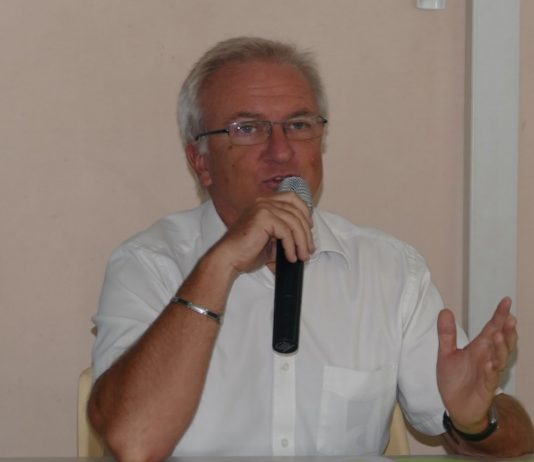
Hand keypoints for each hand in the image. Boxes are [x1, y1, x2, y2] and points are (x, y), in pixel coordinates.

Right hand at [212, 192, 314, 275]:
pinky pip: (286, 232)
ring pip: (294, 222)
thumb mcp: (271, 239)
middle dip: (306, 232)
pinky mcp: (263, 218)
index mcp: (264, 203)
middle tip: (309, 249)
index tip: (309, 228)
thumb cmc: (245, 251)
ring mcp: (263, 208)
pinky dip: (291, 246)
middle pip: (296, 210)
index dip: (305, 212)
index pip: (292, 198)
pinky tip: (290, 257)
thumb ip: (285, 234)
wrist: (228, 258)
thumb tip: (305, 239)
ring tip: (302, 256)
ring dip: (302, 242)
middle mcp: (263, 201)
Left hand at [437, 297, 517, 432]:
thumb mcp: (446, 353)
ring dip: (500, 348)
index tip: (506, 301)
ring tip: (498, 335)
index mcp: (479, 348)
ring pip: (500, 359)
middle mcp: (487, 358)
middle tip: (510, 318)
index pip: (492, 328)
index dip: (499, 315)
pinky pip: (491, 379)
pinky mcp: (485, 388)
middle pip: (502, 342)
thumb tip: (445, 310)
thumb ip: (447, 333)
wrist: (456, 407)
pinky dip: (491, 370)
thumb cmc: (455, 380)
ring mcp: (488, 373)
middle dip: (507, 331)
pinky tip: (490, 363)